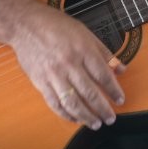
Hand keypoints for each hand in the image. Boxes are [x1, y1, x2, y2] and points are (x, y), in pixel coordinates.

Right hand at [9, 6, 126, 128]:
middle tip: (110, 119)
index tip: (120, 100)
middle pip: (89, 93)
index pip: (103, 76)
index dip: (114, 91)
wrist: (26, 25)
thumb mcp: (86, 34)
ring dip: (86, 116)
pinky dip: (66, 114)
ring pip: (72, 102)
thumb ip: (104, 53)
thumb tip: (121, 69)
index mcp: (83, 51)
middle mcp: (69, 64)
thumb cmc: (57, 27)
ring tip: (95, 124)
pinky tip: (75, 119)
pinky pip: (55, 103)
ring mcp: (53, 75)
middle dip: (102, 109)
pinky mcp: (40, 82)